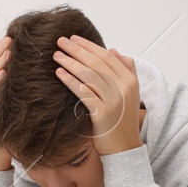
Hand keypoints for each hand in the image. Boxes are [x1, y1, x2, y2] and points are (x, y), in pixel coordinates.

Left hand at [53, 36, 142, 154]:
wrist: (124, 148)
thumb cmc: (122, 120)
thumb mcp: (131, 93)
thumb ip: (126, 69)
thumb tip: (113, 49)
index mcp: (130, 80)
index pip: (107, 57)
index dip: (89, 46)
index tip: (74, 38)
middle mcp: (123, 88)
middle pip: (96, 63)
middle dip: (77, 50)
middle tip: (60, 41)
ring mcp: (113, 100)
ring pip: (89, 76)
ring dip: (70, 63)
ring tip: (56, 55)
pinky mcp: (102, 113)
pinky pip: (83, 93)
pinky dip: (70, 81)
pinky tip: (59, 73)